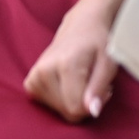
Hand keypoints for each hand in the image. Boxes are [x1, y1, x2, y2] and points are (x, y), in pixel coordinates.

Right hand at [24, 0, 117, 121]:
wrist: (80, 26)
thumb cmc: (98, 44)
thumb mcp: (108, 64)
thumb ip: (99, 89)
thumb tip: (92, 112)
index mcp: (66, 65)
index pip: (76, 108)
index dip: (93, 105)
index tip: (104, 90)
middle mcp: (44, 70)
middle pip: (67, 112)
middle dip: (84, 104)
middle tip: (93, 84)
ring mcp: (34, 76)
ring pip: (58, 111)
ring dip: (73, 102)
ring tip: (82, 82)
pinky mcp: (30, 82)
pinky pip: (47, 105)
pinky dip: (60, 100)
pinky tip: (67, 85)